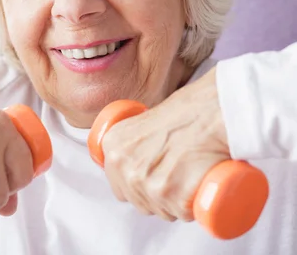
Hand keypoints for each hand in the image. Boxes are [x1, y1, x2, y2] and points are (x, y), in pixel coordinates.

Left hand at [101, 67, 229, 220]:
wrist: (213, 113)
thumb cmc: (186, 112)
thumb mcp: (144, 121)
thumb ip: (132, 142)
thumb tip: (134, 158)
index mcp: (114, 146)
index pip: (119, 185)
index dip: (138, 186)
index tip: (155, 178)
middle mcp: (125, 166)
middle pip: (139, 202)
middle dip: (158, 196)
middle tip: (179, 177)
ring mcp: (147, 183)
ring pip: (162, 211)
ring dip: (176, 204)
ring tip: (190, 179)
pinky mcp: (172, 196)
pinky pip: (182, 214)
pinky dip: (193, 208)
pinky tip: (199, 189)